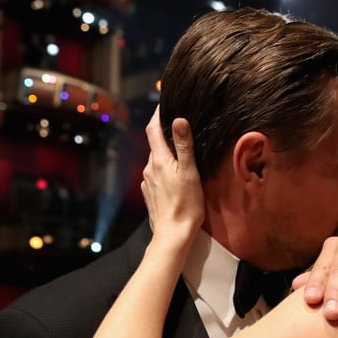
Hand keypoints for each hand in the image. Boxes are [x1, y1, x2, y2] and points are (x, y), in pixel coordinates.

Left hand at [140, 106, 204, 244]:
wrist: (173, 234)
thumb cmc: (186, 205)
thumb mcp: (190, 173)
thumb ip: (184, 146)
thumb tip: (178, 120)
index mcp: (159, 160)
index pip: (153, 129)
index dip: (158, 113)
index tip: (165, 102)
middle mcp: (149, 168)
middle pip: (156, 144)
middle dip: (165, 135)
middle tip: (180, 127)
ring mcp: (147, 182)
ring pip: (157, 161)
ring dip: (167, 155)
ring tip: (182, 155)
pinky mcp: (150, 193)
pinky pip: (156, 175)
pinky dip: (165, 170)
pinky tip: (177, 177)